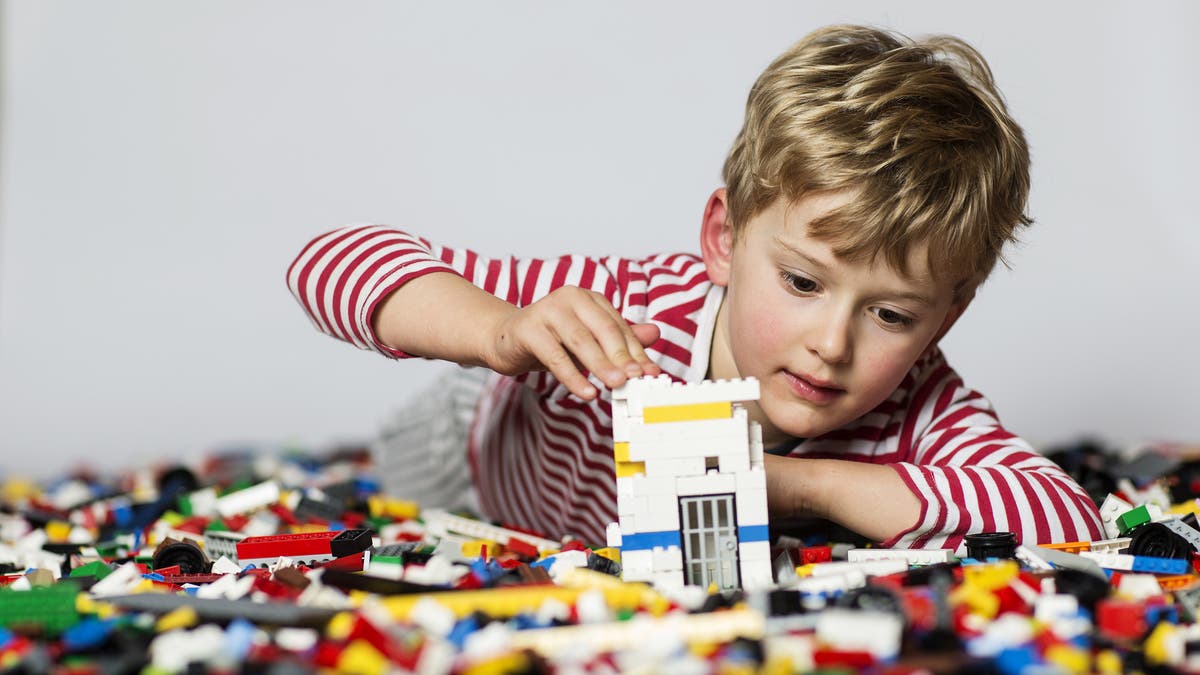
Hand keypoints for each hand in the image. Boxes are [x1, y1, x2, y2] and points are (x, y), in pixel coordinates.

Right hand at [485, 286, 661, 398]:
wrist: (505, 338)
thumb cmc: (551, 339)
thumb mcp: (588, 340)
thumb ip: (620, 338)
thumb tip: (655, 333)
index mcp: (588, 298)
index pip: (618, 326)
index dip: (636, 352)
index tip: (650, 374)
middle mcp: (570, 298)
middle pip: (603, 330)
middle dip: (622, 357)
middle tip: (637, 379)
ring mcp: (547, 310)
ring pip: (581, 341)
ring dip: (600, 365)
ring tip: (616, 385)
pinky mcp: (528, 328)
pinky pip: (555, 356)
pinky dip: (573, 376)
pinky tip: (586, 392)